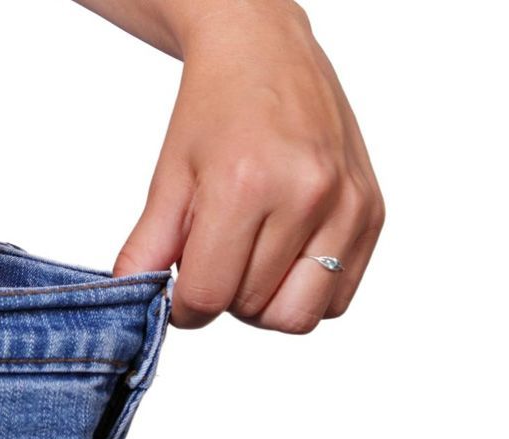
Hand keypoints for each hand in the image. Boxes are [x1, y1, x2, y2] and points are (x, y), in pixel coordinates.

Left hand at [111, 3, 384, 333]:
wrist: (266, 52)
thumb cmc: (215, 108)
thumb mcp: (170, 174)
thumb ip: (149, 245)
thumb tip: (136, 298)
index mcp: (246, 184)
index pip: (210, 294)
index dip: (185, 305)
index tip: (179, 288)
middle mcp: (306, 196)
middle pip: (255, 309)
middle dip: (225, 297)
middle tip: (216, 256)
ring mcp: (348, 206)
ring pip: (301, 315)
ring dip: (267, 303)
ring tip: (250, 259)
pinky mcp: (373, 212)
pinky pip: (338, 298)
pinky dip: (306, 292)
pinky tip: (285, 252)